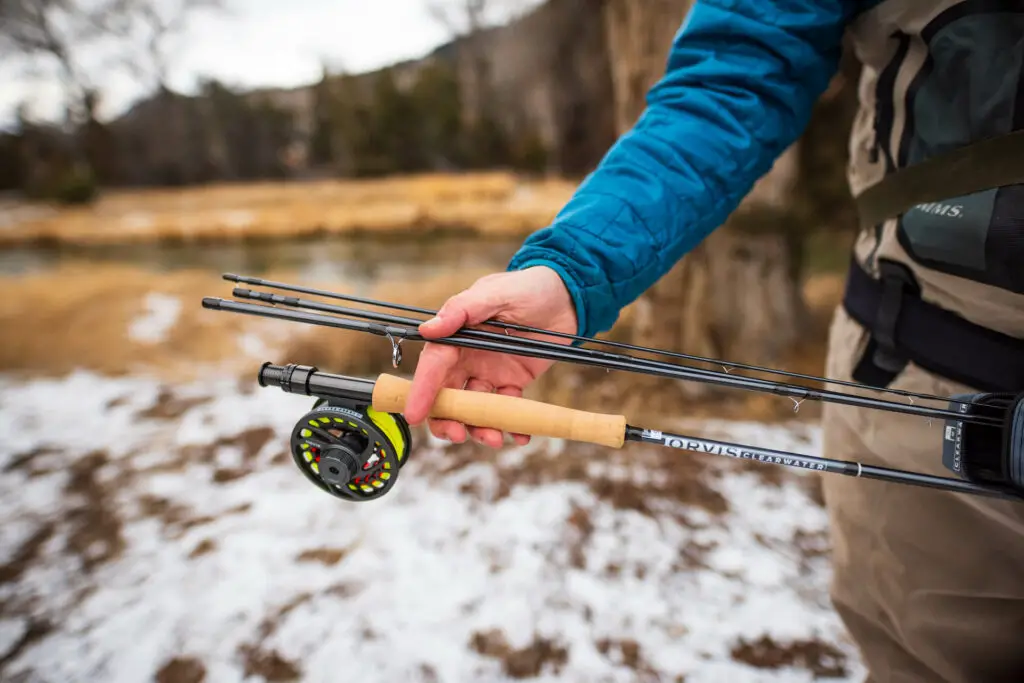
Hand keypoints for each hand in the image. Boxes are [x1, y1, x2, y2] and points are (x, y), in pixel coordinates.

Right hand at [404, 266, 577, 446]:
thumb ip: (463, 309)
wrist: (568, 296)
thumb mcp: (496, 292)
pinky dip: (510, 426)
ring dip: (479, 427)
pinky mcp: (512, 382)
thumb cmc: (529, 286)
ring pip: (474, 408)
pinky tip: (519, 435)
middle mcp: (468, 357)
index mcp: (457, 335)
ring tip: (494, 438)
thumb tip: (429, 329)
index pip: (433, 366)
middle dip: (447, 419)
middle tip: (458, 435)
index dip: (421, 391)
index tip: (413, 415)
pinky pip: (506, 409)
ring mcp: (489, 372)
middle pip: (447, 395)